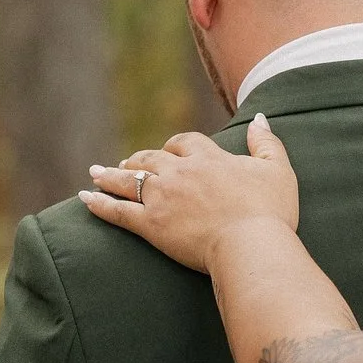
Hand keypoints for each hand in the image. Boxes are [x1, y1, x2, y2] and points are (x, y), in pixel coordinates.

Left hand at [80, 122, 298, 272]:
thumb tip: (259, 119)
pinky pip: (117, 210)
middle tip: (128, 162)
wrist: (251, 244)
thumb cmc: (270, 212)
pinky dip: (98, 204)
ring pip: (129, 180)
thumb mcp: (278, 171)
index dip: (176, 145)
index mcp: (208, 159)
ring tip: (98, 174)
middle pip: (151, 158)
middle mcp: (180, 173)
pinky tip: (84, 198)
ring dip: (111, 175)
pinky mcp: (150, 224)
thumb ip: (267, 143)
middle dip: (139, 158)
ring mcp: (161, 197)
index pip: (185, 142)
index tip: (172, 150)